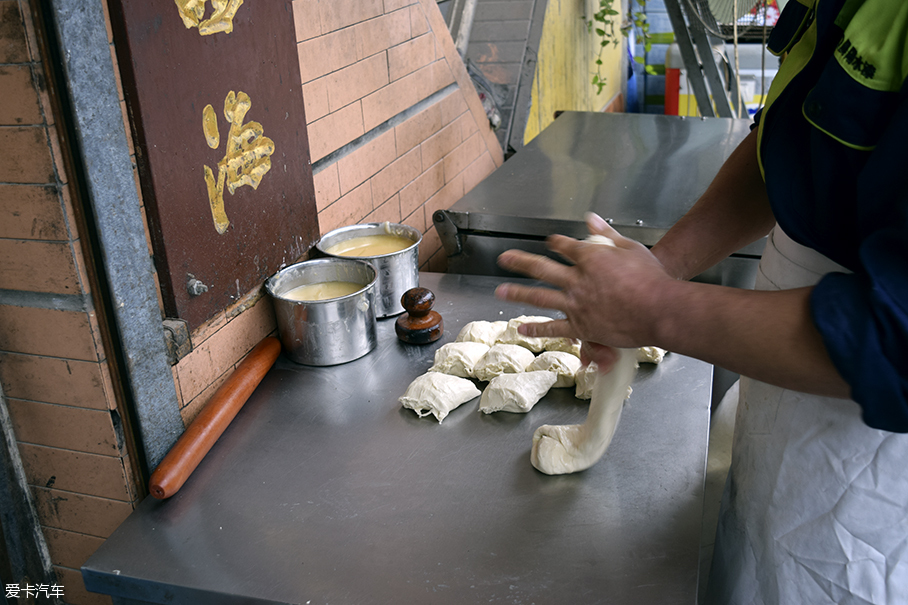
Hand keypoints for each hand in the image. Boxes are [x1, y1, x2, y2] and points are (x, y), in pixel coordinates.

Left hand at [495, 213, 673, 369]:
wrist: (659, 309)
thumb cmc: (652, 279)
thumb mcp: (631, 247)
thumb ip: (607, 233)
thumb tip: (591, 218)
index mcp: (590, 257)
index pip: (564, 246)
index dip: (555, 243)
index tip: (550, 242)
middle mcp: (577, 279)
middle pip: (541, 268)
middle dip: (520, 262)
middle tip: (504, 258)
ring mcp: (576, 304)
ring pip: (540, 297)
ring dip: (518, 293)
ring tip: (500, 291)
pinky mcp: (581, 327)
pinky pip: (554, 328)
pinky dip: (537, 329)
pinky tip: (522, 328)